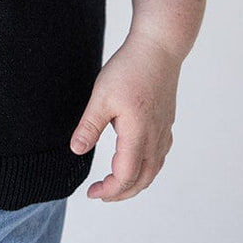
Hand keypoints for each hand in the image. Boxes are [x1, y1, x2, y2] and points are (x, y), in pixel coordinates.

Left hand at [69, 30, 182, 201]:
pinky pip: (159, 156)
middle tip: (100, 194)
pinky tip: (136, 161)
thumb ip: (89, 126)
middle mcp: (155, 138)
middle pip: (142, 179)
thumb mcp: (101, 96)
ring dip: (135, 183)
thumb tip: (77, 150)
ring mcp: (163, 130)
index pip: (125, 176)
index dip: (109, 190)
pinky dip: (146, 168)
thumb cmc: (129, 68)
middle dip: (121, 193)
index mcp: (138, 134)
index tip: (91, 192)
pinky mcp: (166, 122)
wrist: (158, 48)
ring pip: (153, 170)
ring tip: (116, 184)